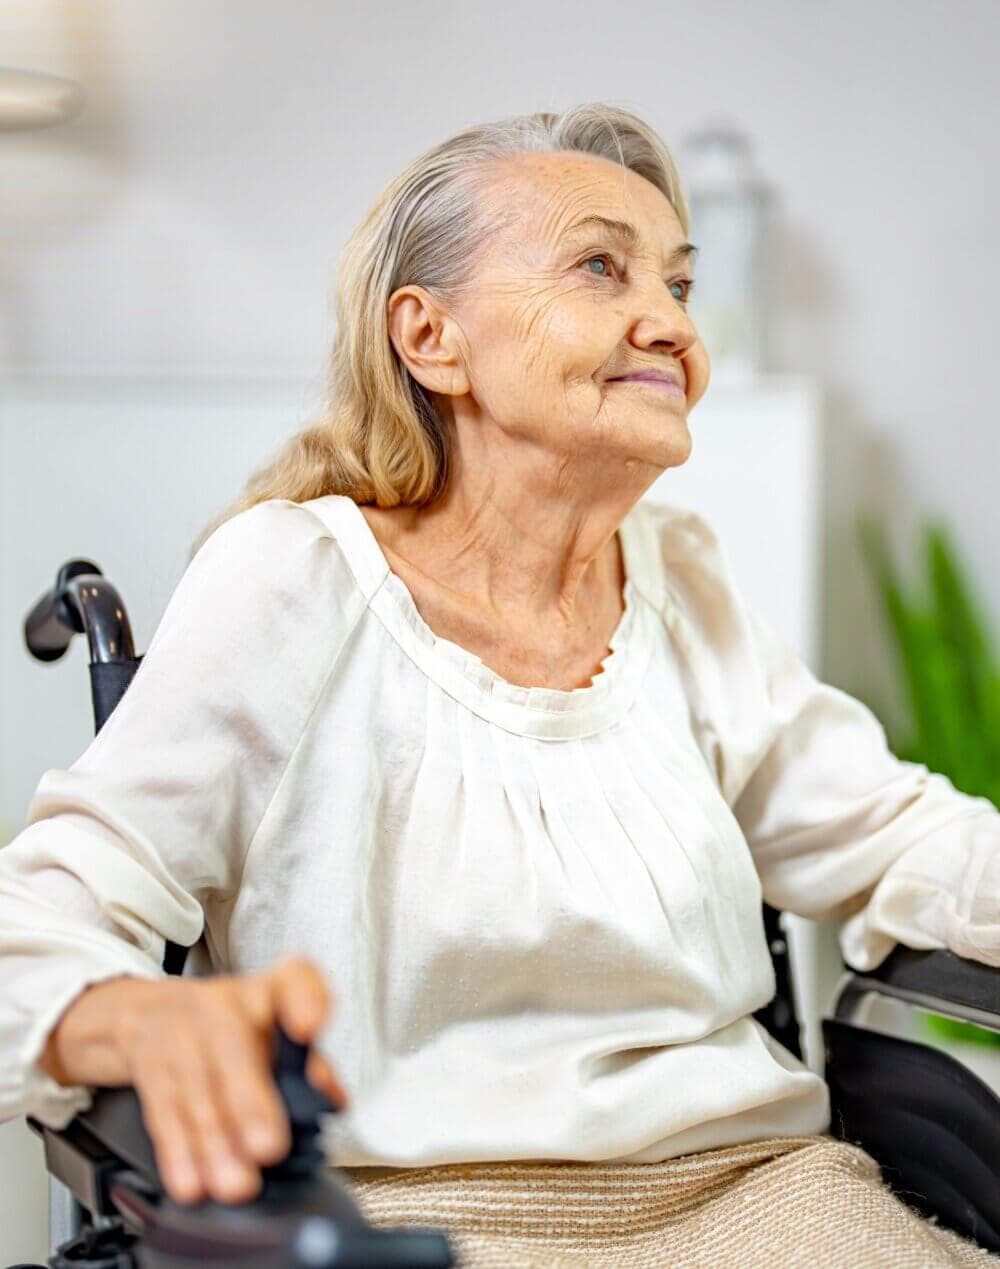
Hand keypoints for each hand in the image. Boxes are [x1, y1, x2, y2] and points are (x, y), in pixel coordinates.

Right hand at [47, 955, 347, 1204]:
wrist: (154, 1016)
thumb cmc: (233, 1027)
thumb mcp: (276, 1029)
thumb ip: (309, 1062)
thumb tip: (331, 1099)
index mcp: (268, 991)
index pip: (293, 979)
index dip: (304, 999)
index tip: (310, 1027)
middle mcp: (222, 1006)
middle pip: (234, 1046)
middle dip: (250, 1103)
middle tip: (270, 1147)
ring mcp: (181, 1035)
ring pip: (198, 1093)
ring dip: (217, 1144)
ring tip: (238, 1183)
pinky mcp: (151, 1072)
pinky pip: (164, 1115)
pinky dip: (178, 1154)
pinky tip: (191, 1182)